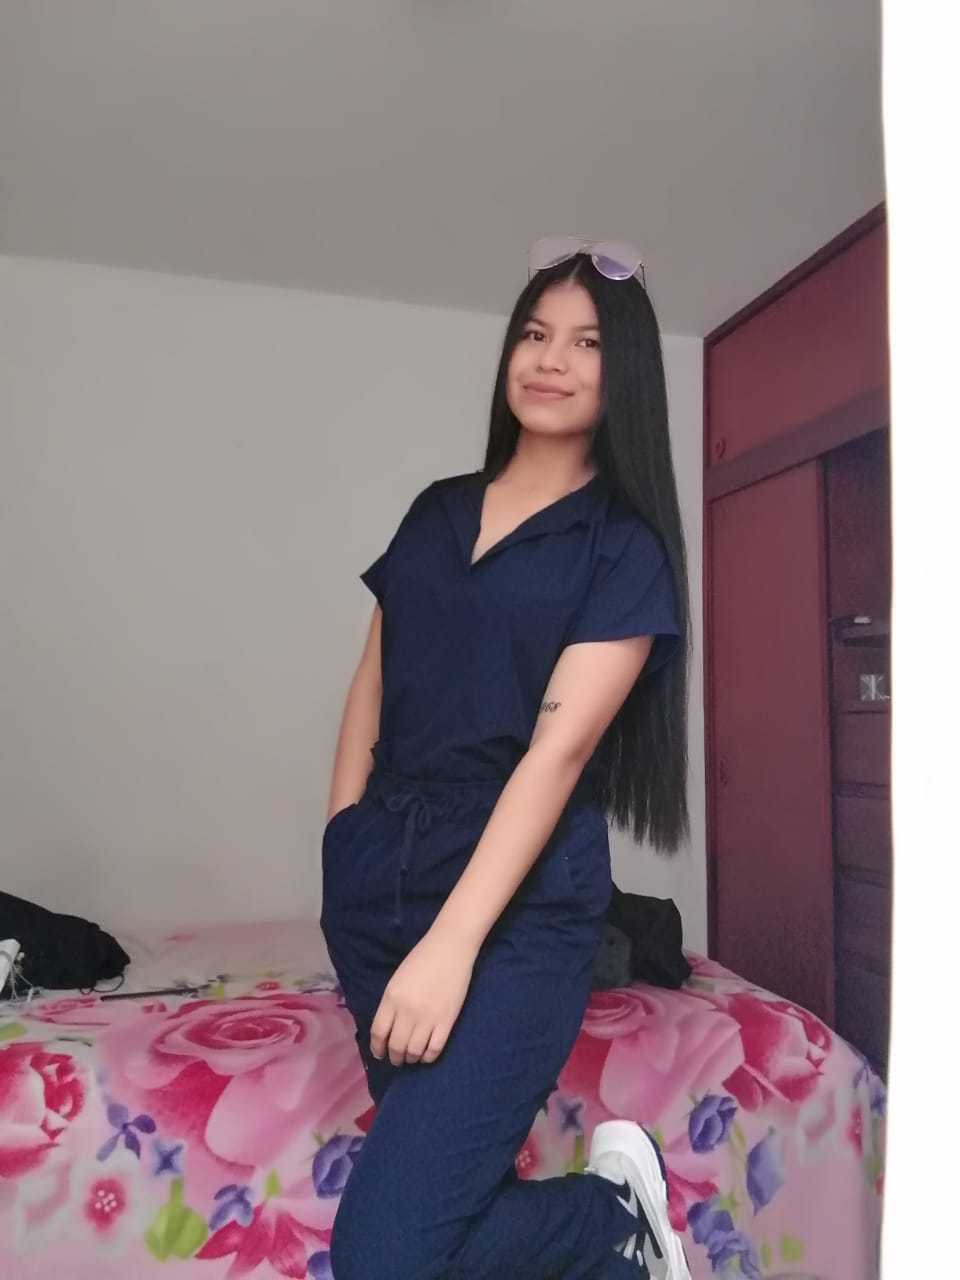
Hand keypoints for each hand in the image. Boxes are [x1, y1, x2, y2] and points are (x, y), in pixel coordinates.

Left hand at [370, 928, 476, 1066]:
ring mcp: (427, 1018)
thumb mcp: (397, 980)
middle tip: (397, 1059)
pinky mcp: (447, 1021)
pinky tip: (426, 1055)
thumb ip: (391, 1004)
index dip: (377, 1048)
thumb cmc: (422, 959)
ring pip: (414, 1052)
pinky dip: (428, 1057)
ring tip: (411, 1058)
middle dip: (395, 1057)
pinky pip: (434, 1049)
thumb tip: (389, 1029)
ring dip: (411, 1059)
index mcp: (391, 998)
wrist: (450, 948)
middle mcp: (407, 1012)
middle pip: (396, 1046)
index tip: (380, 1054)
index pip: (378, 1033)